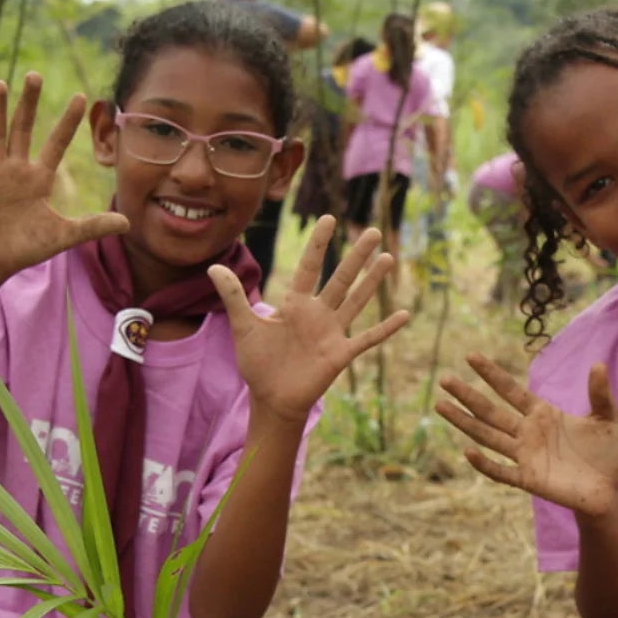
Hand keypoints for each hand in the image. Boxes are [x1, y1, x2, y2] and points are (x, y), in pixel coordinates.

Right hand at [0, 73, 127, 284]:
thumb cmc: (26, 248)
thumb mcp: (63, 236)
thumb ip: (93, 226)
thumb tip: (128, 223)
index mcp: (39, 179)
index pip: (57, 143)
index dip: (68, 122)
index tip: (81, 96)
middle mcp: (17, 170)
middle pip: (24, 129)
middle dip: (29, 103)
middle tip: (36, 75)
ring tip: (0, 83)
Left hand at [211, 216, 408, 421]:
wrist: (271, 398)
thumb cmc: (258, 363)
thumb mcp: (244, 326)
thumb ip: (233, 296)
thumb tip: (213, 265)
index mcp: (295, 304)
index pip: (309, 266)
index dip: (319, 244)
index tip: (329, 219)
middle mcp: (318, 313)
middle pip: (341, 278)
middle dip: (356, 256)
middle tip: (373, 231)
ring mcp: (333, 333)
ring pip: (357, 301)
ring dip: (372, 282)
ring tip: (388, 258)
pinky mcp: (341, 354)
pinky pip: (368, 339)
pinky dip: (385, 328)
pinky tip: (404, 314)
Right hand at [437, 357, 617, 516]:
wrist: (610, 489)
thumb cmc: (609, 453)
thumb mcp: (609, 419)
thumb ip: (601, 394)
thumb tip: (598, 364)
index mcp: (543, 414)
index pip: (511, 390)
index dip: (491, 374)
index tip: (470, 356)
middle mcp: (528, 432)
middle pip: (490, 411)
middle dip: (467, 395)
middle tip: (444, 379)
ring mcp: (526, 456)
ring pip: (488, 437)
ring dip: (464, 423)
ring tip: (441, 406)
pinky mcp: (529, 480)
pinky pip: (501, 471)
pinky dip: (485, 464)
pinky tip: (468, 451)